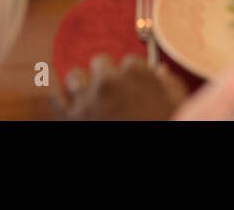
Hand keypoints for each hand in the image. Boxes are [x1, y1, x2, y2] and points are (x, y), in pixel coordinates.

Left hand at [52, 54, 187, 119]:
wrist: (139, 172)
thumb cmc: (165, 125)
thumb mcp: (177, 107)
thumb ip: (171, 86)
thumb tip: (160, 72)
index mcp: (136, 76)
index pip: (130, 61)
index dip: (133, 76)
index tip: (134, 86)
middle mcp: (108, 83)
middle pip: (101, 62)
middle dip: (107, 74)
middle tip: (114, 91)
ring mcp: (85, 101)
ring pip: (76, 76)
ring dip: (84, 83)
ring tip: (91, 95)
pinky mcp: (69, 119)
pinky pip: (56, 96)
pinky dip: (58, 92)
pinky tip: (62, 90)